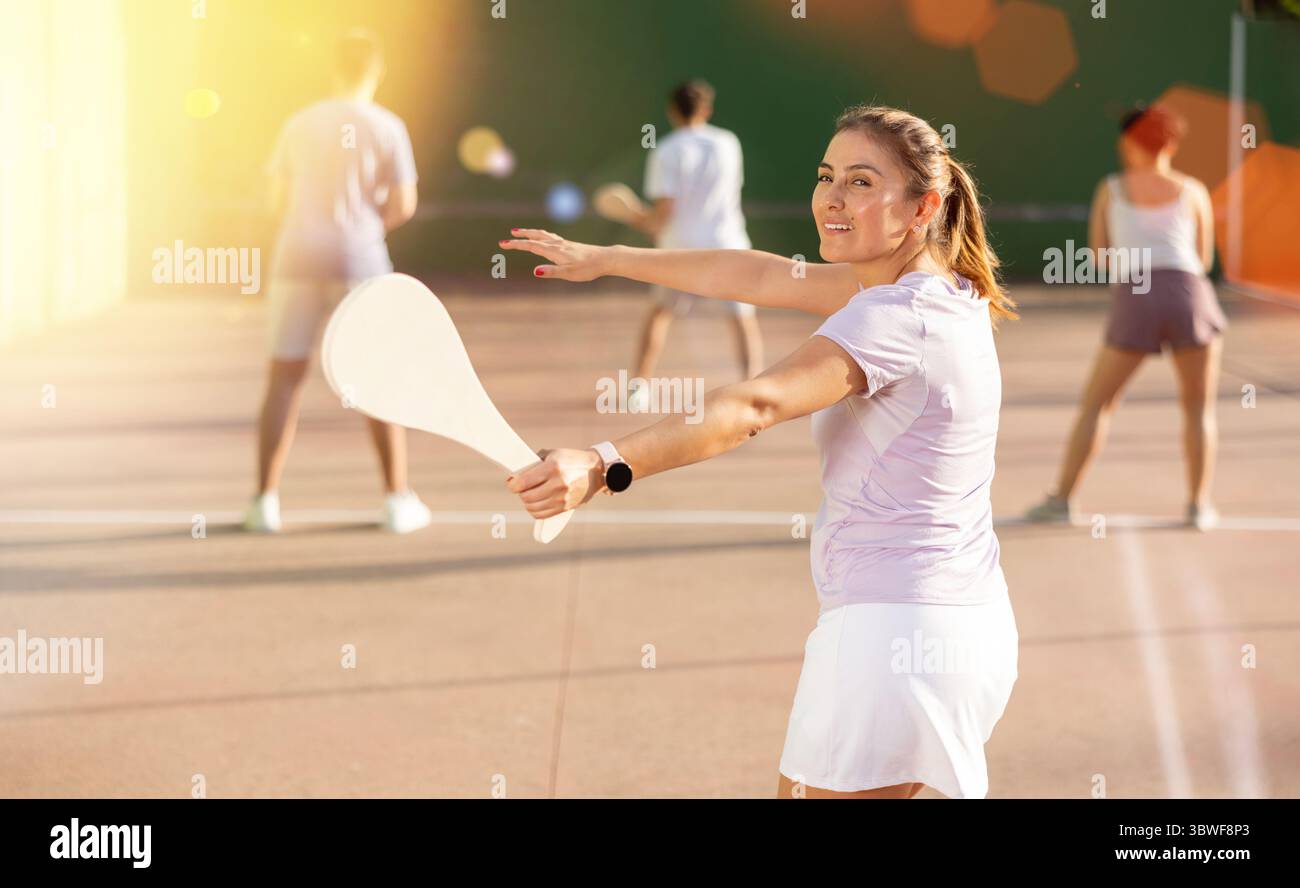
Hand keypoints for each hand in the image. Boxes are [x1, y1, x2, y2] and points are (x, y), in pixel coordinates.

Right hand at [498, 229, 613, 280]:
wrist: (605, 259)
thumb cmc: (588, 268)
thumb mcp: (569, 273)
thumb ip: (552, 272)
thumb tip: (535, 271)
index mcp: (554, 251)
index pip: (531, 246)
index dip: (516, 244)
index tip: (503, 243)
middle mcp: (558, 244)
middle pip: (536, 236)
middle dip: (521, 236)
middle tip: (509, 235)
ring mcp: (564, 243)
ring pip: (543, 235)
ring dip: (531, 233)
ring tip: (521, 233)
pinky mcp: (569, 245)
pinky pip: (551, 237)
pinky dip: (541, 235)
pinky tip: (544, 239)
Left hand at [506, 448, 605, 518]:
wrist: (596, 471)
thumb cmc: (572, 460)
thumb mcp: (553, 454)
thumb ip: (534, 463)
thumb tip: (516, 475)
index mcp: (553, 468)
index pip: (523, 482)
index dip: (513, 485)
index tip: (512, 483)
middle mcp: (558, 484)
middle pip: (527, 496)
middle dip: (520, 493)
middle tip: (521, 488)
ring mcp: (563, 498)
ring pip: (532, 507)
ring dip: (527, 502)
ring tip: (529, 495)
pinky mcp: (566, 507)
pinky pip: (542, 515)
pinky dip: (534, 511)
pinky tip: (535, 504)